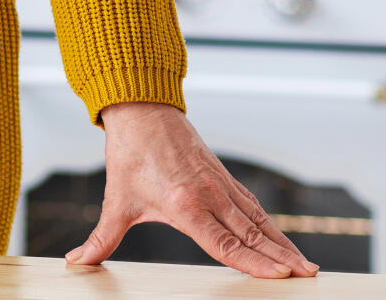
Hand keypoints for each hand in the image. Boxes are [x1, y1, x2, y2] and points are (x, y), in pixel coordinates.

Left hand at [66, 101, 316, 279]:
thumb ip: (101, 238)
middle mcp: (209, 195)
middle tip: (309, 277)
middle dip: (281, 258)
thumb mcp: (115, 201)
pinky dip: (269, 224)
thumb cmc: (129, 154)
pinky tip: (281, 239)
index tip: (280, 277)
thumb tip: (76, 263)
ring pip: (257, 220)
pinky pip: (252, 205)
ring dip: (282, 243)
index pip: (225, 243)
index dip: (253, 262)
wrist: (140, 109)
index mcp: (185, 205)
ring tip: (306, 266)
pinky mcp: (223, 176)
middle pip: (251, 235)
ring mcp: (220, 184)